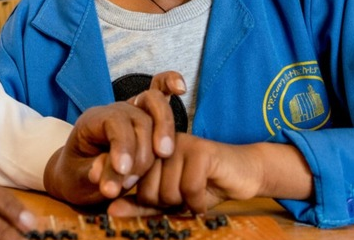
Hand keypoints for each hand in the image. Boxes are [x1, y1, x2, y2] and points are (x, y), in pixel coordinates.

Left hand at [42, 100, 176, 206]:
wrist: (79, 176)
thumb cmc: (79, 176)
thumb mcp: (79, 179)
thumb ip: (93, 173)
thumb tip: (103, 170)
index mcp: (93, 121)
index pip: (114, 124)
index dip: (122, 145)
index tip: (122, 170)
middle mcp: (115, 111)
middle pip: (138, 117)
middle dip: (143, 149)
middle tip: (134, 176)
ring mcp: (133, 110)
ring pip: (155, 104)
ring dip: (163, 131)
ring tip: (163, 154)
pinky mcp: (149, 116)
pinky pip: (160, 91)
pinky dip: (169, 84)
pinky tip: (180, 87)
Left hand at [106, 138, 310, 216]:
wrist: (242, 174)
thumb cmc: (203, 186)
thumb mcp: (168, 199)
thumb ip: (139, 205)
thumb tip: (111, 210)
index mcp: (146, 151)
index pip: (127, 182)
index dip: (137, 200)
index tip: (148, 206)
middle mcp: (158, 144)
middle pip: (146, 190)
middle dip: (166, 205)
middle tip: (181, 201)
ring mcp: (178, 144)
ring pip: (167, 190)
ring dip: (184, 204)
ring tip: (194, 197)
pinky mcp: (200, 150)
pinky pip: (189, 188)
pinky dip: (197, 203)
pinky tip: (203, 201)